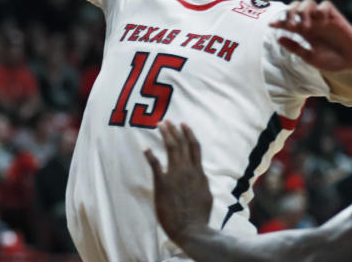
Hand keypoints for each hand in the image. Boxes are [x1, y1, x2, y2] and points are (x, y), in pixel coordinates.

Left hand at [145, 122, 211, 242]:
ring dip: (166, 135)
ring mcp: (176, 176)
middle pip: (182, 144)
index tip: (183, 124)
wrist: (192, 230)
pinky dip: (150, 155)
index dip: (188, 134)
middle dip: (174, 130)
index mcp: (199, 173)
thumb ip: (203, 183)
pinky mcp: (163, 184)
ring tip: (160, 125)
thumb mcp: (206, 196)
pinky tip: (145, 148)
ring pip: (172, 148)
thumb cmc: (199, 217)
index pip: (194, 148)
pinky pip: (155, 165)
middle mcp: (189, 171)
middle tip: (166, 120)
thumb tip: (202, 176)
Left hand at [269, 0, 351, 71]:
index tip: (271, 25)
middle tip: (291, 25)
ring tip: (305, 26)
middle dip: (289, 12)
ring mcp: (324, 19)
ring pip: (308, 2)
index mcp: (305, 31)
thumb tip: (278, 38)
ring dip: (303, 11)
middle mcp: (312, 22)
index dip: (279, 21)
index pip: (288, 21)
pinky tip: (320, 20)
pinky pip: (326, 4)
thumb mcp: (310, 57)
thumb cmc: (333, 60)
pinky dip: (320, 9)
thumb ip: (295, 48)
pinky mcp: (336, 17)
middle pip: (296, 6)